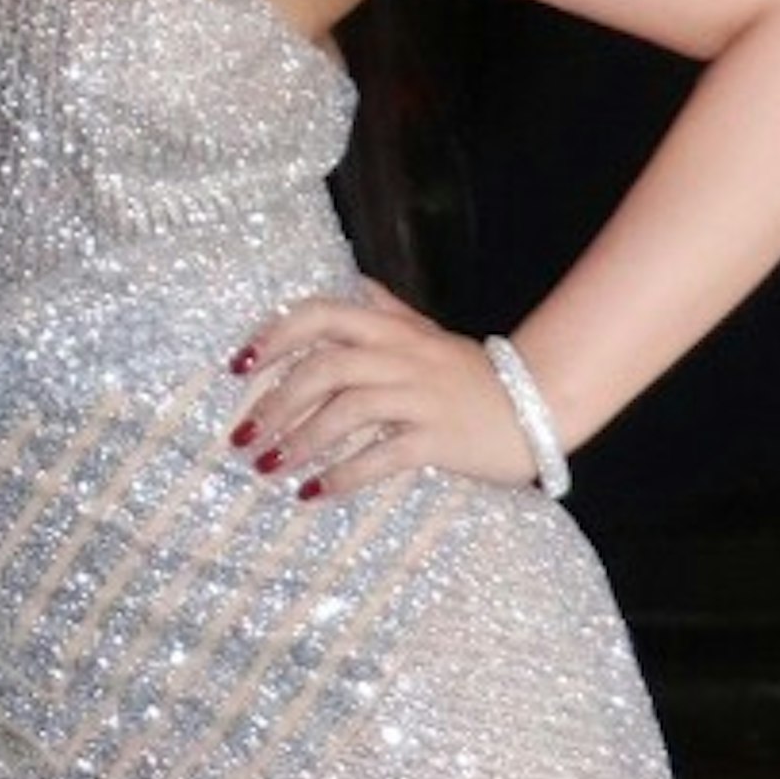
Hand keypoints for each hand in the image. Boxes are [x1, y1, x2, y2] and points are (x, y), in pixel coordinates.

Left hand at [224, 278, 543, 497]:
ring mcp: (420, 398)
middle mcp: (402, 357)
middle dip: (276, 403)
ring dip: (300, 441)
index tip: (239, 367)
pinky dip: (342, 476)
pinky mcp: (438, 438)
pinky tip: (312, 493)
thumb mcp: (429, 334)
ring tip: (268, 468)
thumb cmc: (473, 375)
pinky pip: (381, 456)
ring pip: (347, 411)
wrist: (540, 403)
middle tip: (244, 436)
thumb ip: (388, 311)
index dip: (275, 336)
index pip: (322, 316)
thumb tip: (355, 284)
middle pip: (325, 368)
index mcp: (393, 331)